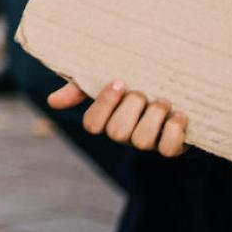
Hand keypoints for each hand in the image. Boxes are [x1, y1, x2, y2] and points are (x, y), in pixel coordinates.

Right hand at [47, 79, 188, 155]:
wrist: (178, 95)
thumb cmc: (136, 88)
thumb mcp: (110, 85)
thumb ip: (81, 89)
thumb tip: (52, 101)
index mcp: (107, 120)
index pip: (92, 123)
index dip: (104, 104)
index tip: (120, 82)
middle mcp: (124, 135)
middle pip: (116, 132)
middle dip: (131, 108)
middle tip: (143, 93)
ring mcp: (148, 143)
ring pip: (141, 141)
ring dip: (154, 116)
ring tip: (163, 101)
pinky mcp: (172, 148)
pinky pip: (168, 149)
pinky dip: (174, 130)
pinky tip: (179, 115)